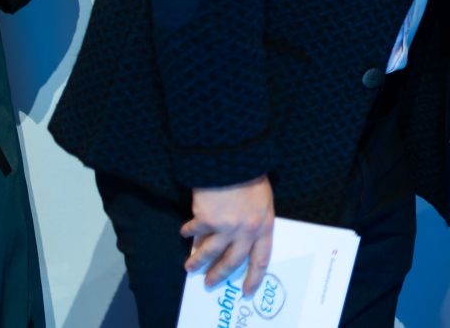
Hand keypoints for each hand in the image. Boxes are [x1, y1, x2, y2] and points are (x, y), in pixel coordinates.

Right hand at [181, 176, 274, 293]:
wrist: (235, 159)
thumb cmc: (251, 175)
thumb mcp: (263, 200)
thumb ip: (255, 220)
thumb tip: (241, 238)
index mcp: (264, 225)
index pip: (261, 258)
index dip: (254, 277)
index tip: (247, 290)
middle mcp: (246, 230)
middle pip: (232, 261)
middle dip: (219, 274)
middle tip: (209, 283)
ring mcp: (226, 226)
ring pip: (209, 252)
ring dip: (197, 261)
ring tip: (189, 267)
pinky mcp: (207, 220)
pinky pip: (194, 232)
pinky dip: (188, 233)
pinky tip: (184, 232)